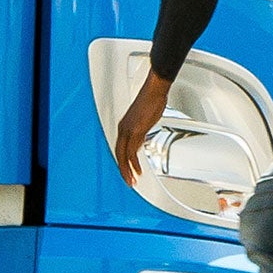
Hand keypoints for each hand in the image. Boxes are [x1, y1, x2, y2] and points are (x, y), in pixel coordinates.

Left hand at [114, 72, 173, 186]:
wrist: (154, 91)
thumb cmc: (152, 101)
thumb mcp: (145, 120)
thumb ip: (141, 132)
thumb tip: (141, 140)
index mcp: (123, 126)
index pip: (119, 148)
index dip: (122, 161)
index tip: (127, 170)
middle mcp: (123, 129)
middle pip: (118, 155)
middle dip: (123, 170)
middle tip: (128, 181)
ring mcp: (128, 130)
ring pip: (123, 156)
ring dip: (128, 170)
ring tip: (132, 181)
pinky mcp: (135, 131)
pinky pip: (132, 152)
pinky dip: (134, 164)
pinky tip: (138, 170)